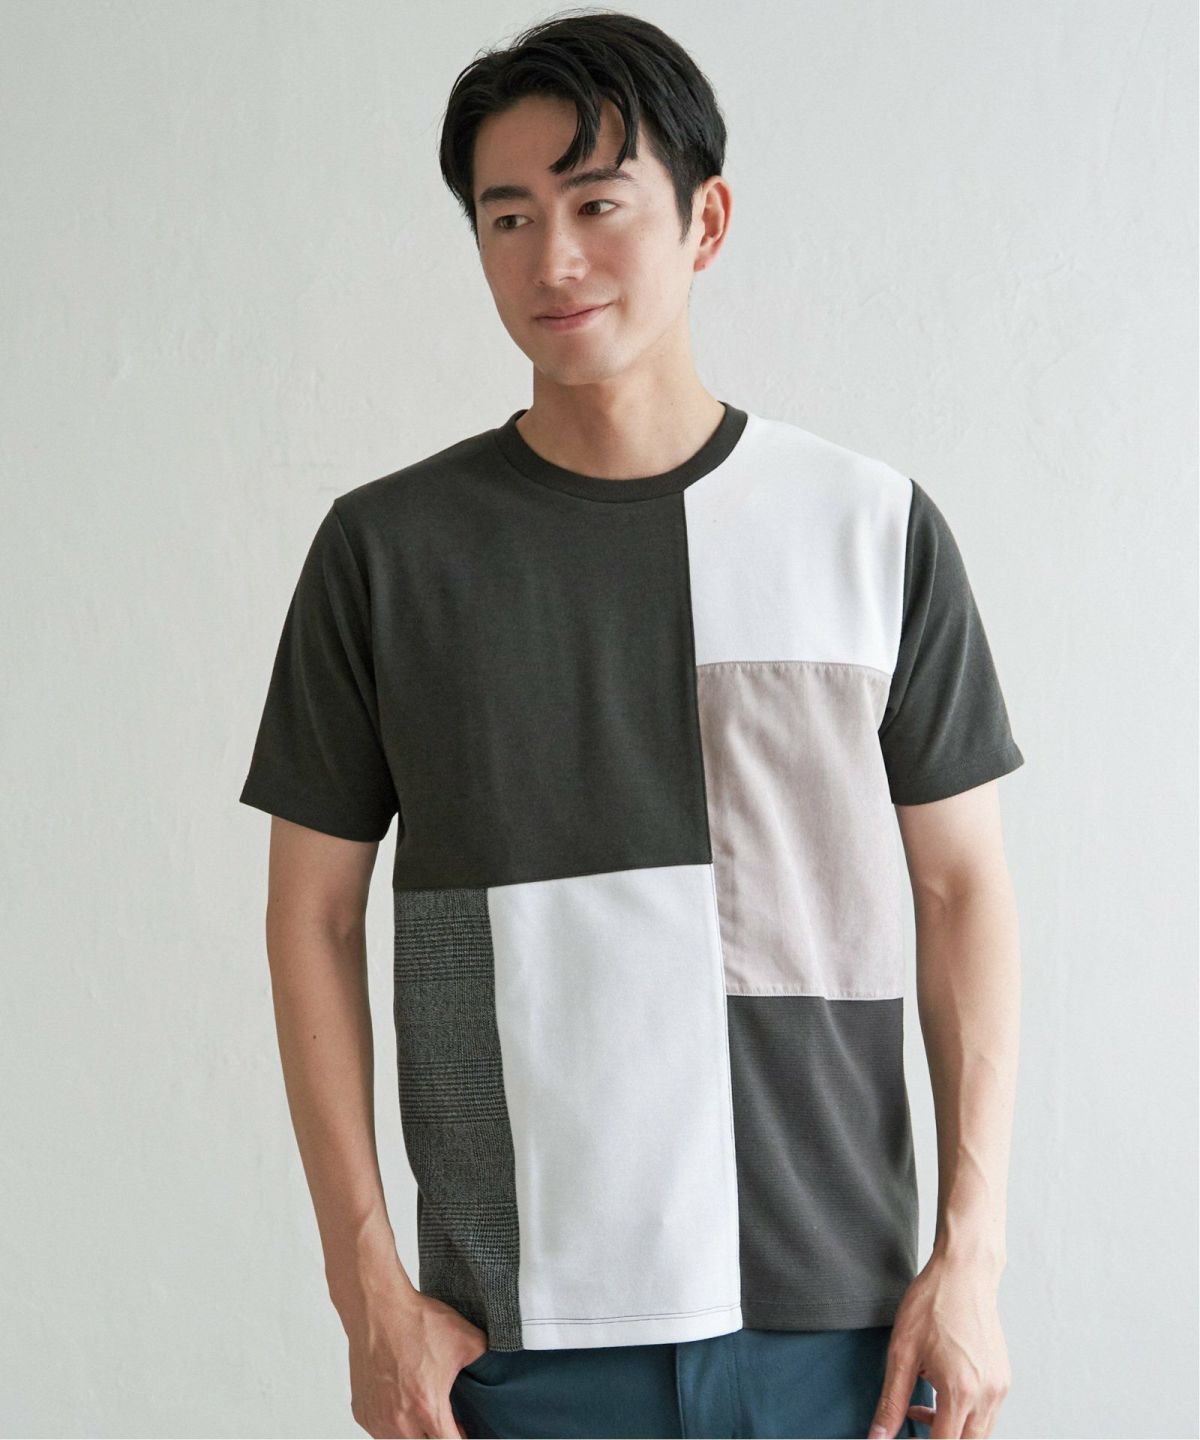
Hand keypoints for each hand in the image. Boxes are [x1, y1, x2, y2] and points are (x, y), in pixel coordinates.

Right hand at [343, 1288, 488, 1437]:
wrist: (378, 1309)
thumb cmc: (416, 1322)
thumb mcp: (466, 1339)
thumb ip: (487, 1362)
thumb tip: (500, 1372)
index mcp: (428, 1407)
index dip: (462, 1438)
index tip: (466, 1430)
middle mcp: (400, 1421)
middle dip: (438, 1433)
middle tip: (445, 1416)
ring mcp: (378, 1419)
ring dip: (416, 1431)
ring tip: (423, 1406)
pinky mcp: (362, 1413)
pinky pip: (382, 1431)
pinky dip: (394, 1423)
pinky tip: (402, 1401)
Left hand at [866, 1252, 1010, 1437]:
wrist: (964, 1273)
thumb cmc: (932, 1304)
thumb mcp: (902, 1353)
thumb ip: (891, 1401)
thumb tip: (878, 1437)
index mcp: (961, 1391)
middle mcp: (987, 1395)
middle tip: (910, 1428)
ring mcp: (999, 1387)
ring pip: (979, 1433)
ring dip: (950, 1431)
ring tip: (919, 1406)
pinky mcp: (1002, 1378)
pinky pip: (986, 1414)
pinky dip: (963, 1416)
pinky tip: (939, 1393)